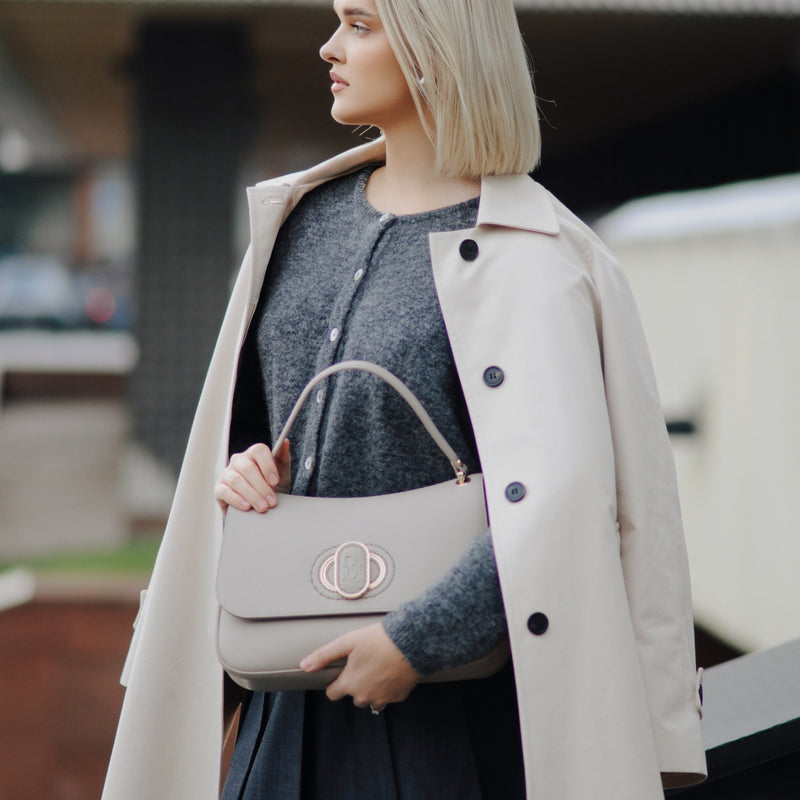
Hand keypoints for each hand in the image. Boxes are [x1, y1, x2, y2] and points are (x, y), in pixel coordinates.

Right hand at [215, 440, 290, 512]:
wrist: (262, 504)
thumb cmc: (272, 485)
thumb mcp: (282, 472)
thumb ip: (283, 458)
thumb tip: (286, 442)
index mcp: (253, 453)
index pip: (258, 450)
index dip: (267, 465)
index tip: (275, 481)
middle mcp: (238, 461)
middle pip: (247, 468)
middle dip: (262, 487)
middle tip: (272, 501)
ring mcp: (227, 474)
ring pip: (236, 480)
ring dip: (251, 495)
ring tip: (262, 507)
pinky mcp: (219, 489)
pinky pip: (224, 492)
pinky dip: (237, 500)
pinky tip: (247, 506)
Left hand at [300, 623, 419, 709]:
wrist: (410, 643)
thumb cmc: (378, 640)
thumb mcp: (347, 642)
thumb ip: (324, 655)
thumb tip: (304, 666)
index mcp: (349, 684)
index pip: (332, 693)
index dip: (335, 682)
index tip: (342, 672)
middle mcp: (364, 696)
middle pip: (353, 696)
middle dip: (356, 684)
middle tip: (364, 664)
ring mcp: (382, 699)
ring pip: (371, 699)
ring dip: (371, 688)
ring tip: (378, 668)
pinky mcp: (398, 697)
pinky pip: (388, 696)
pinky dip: (388, 687)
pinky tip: (391, 671)